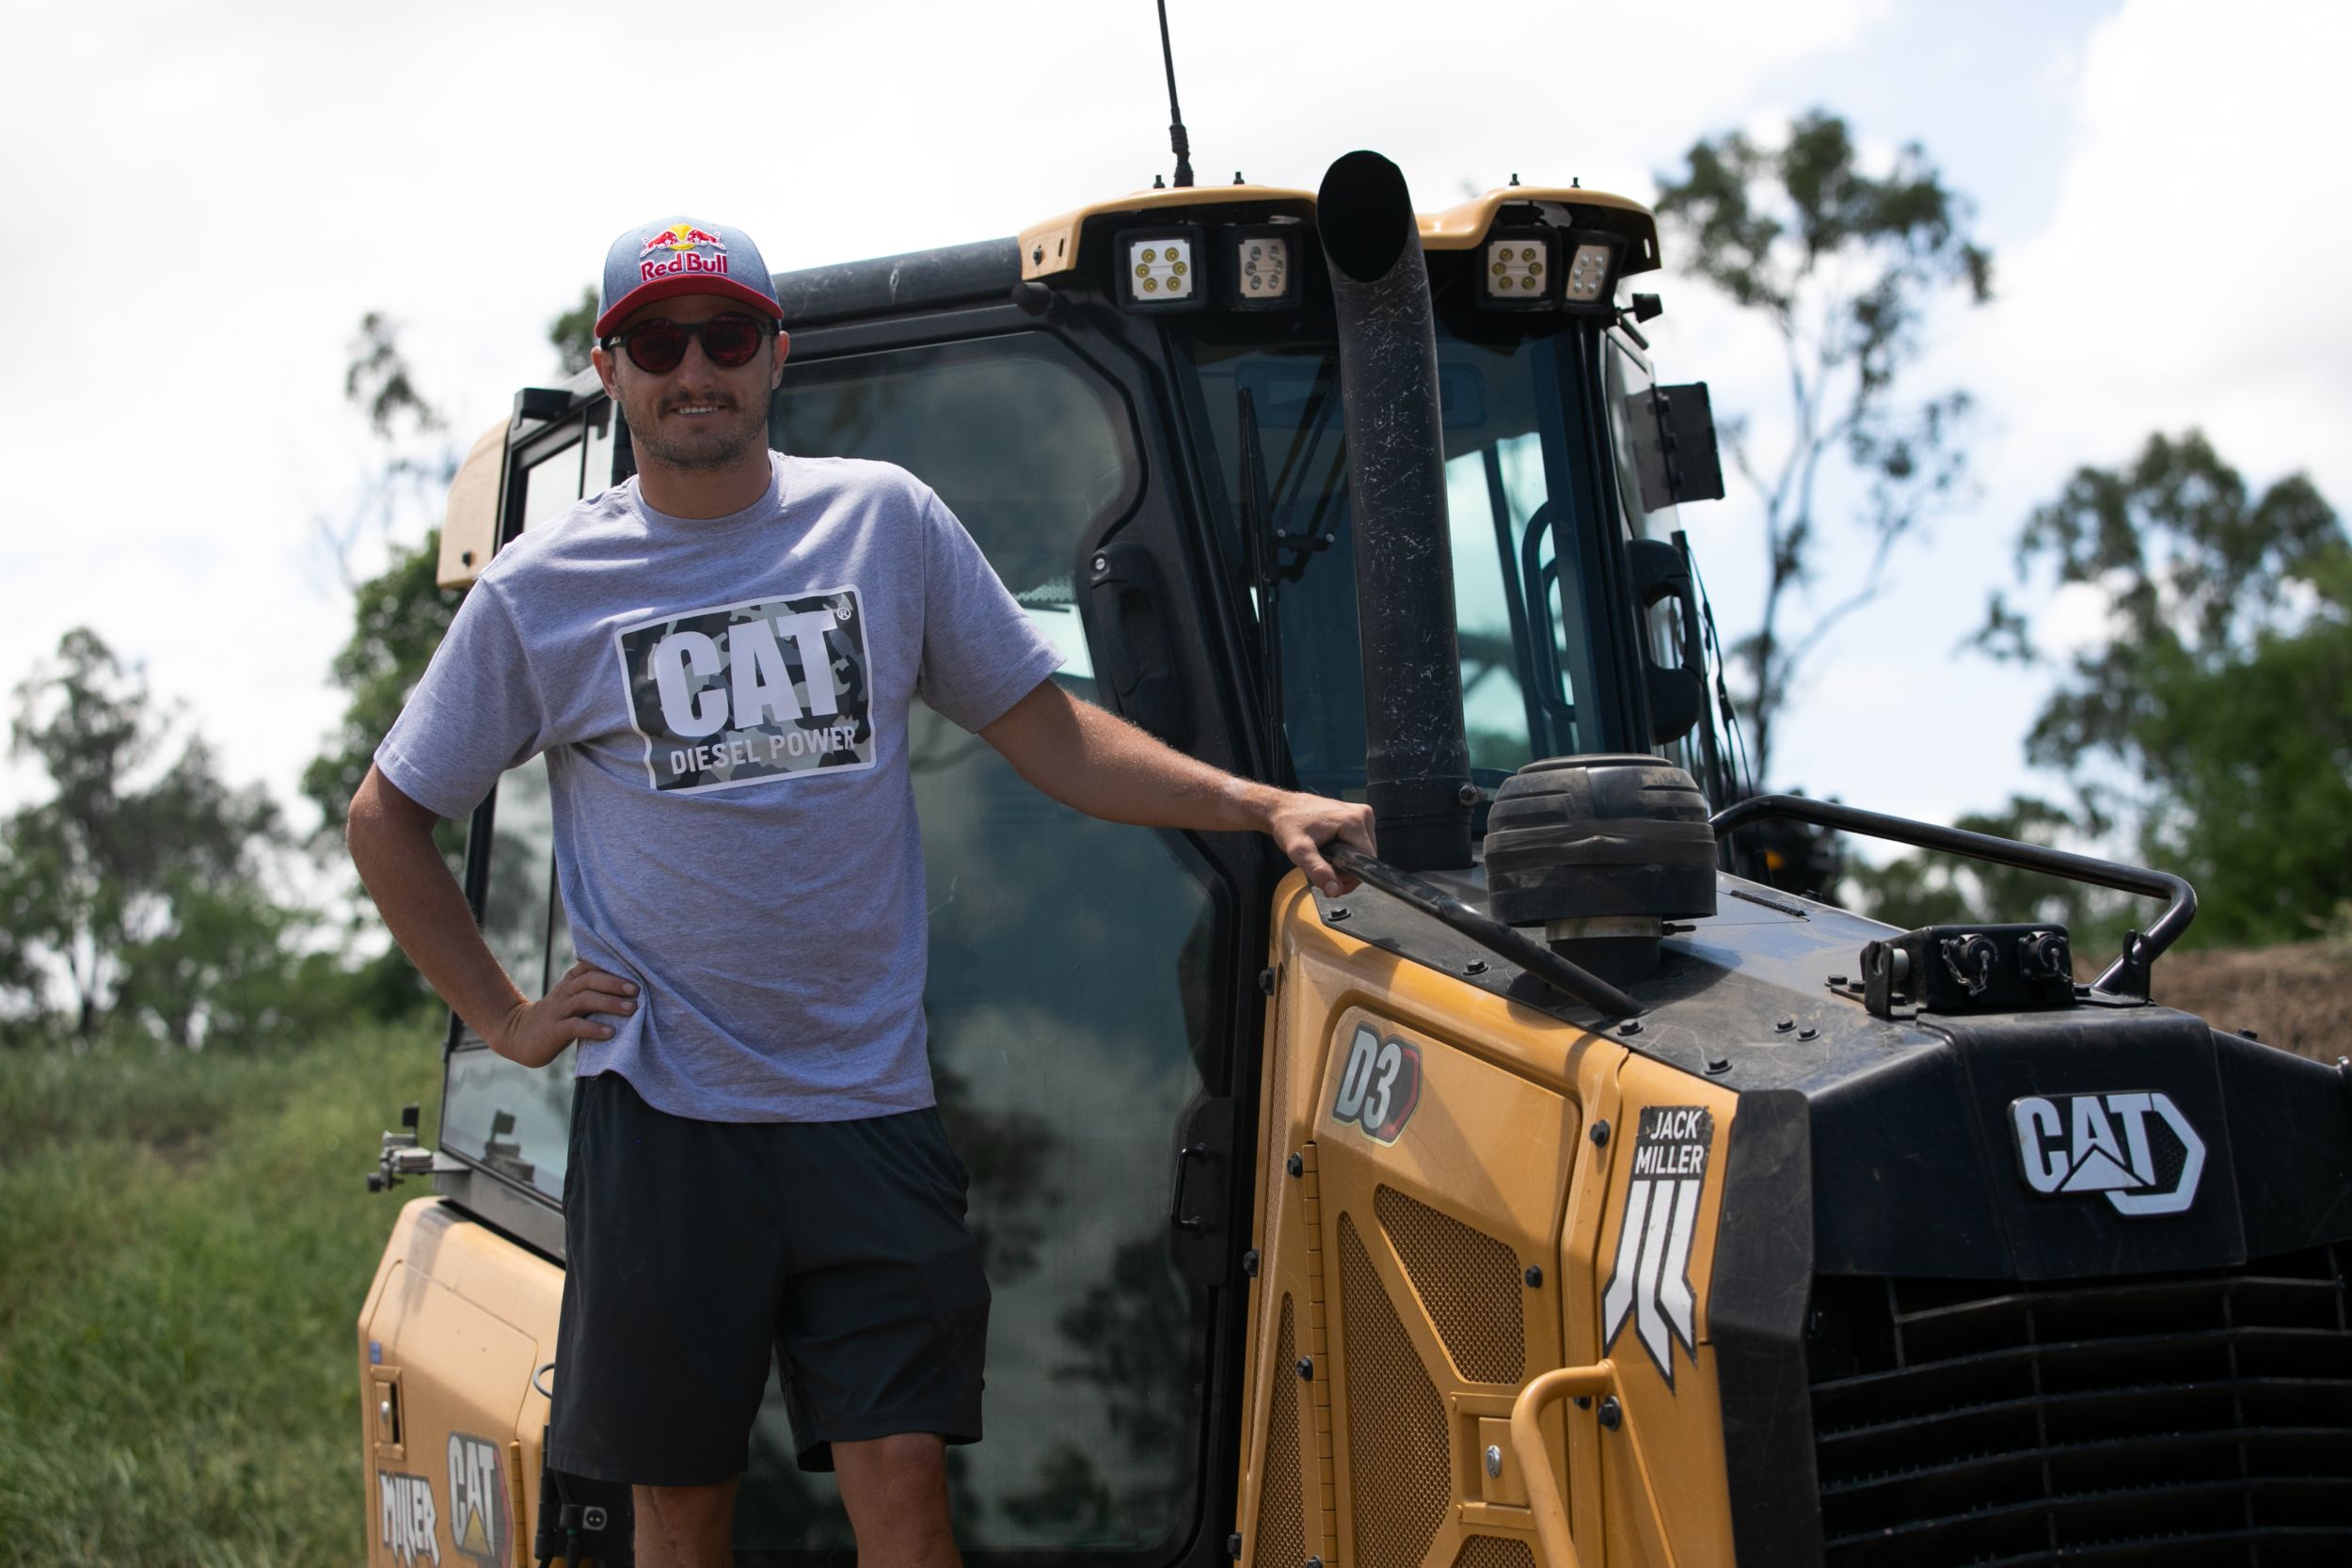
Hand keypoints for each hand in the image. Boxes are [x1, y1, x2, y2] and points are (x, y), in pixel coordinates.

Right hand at [488, 960, 638, 1067]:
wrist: (518, 1036)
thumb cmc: (556, 1018)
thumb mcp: (572, 1000)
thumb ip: (593, 991)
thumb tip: (630, 987)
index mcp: (570, 983)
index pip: (589, 966)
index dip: (610, 965)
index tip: (634, 968)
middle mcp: (564, 992)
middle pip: (589, 980)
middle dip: (614, 983)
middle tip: (636, 989)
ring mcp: (558, 1011)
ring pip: (584, 1000)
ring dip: (609, 1003)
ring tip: (631, 1009)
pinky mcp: (553, 1030)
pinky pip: (574, 1026)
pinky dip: (593, 1028)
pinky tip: (610, 1033)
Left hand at [1263, 790, 1376, 897]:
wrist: (1282, 808)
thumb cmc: (1288, 825)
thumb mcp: (1298, 850)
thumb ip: (1317, 870)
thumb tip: (1334, 891)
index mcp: (1354, 821)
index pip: (1366, 862)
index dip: (1349, 876)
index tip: (1328, 877)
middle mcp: (1363, 815)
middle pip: (1366, 858)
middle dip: (1346, 871)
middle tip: (1321, 869)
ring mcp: (1362, 814)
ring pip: (1363, 853)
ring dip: (1346, 863)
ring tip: (1324, 858)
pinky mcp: (1358, 816)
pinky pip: (1360, 844)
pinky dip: (1346, 853)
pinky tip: (1330, 851)